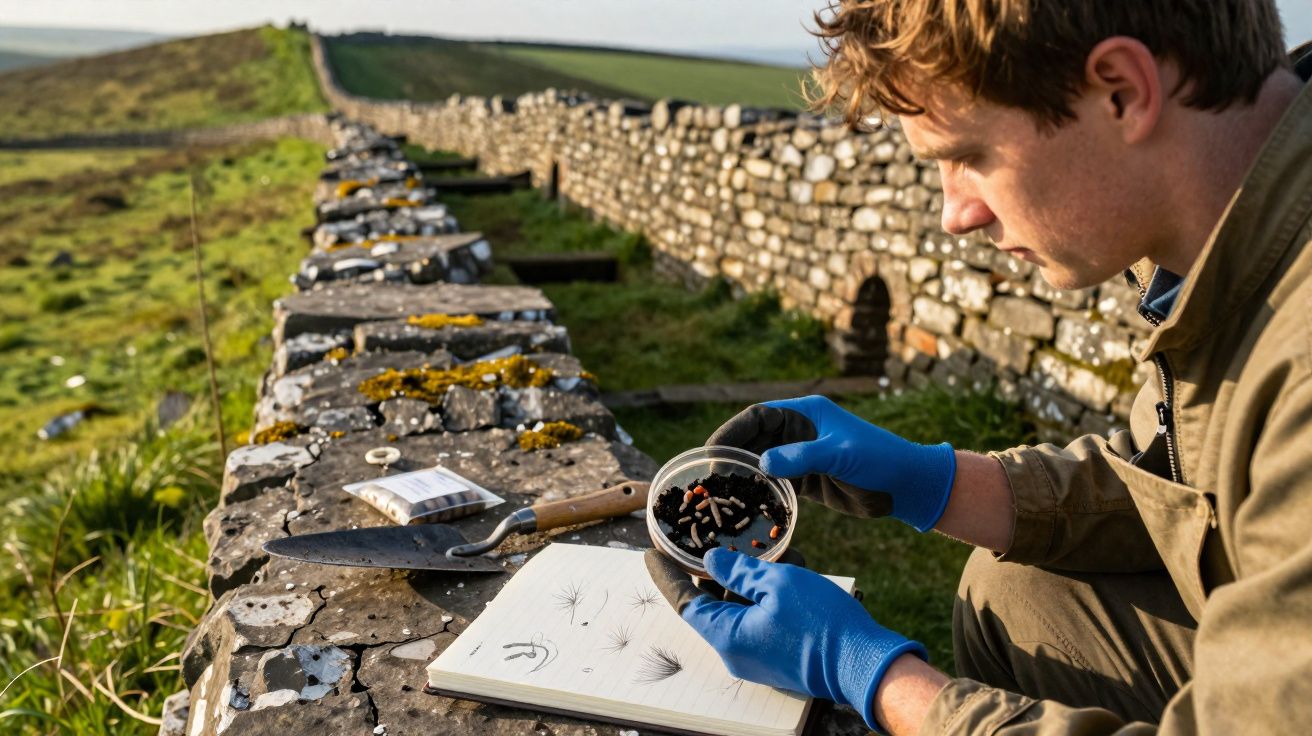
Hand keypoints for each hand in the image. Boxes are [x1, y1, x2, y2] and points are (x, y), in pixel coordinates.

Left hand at [645, 547, 926, 730]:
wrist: (865, 662)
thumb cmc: (821, 622)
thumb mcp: (776, 583)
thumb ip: (738, 571)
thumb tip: (711, 561)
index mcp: (727, 636)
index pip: (683, 602)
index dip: (667, 576)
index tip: (651, 554)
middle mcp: (736, 651)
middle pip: (714, 603)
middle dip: (723, 569)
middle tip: (725, 538)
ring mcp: (758, 656)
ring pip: (742, 607)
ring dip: (754, 578)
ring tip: (779, 552)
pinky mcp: (779, 655)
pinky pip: (762, 619)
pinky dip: (769, 594)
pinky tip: (791, 569)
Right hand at [707, 395, 955, 531]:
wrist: (907, 486)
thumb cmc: (880, 460)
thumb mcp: (840, 454)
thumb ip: (801, 457)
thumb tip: (761, 463)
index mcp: (806, 412)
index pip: (758, 415)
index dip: (733, 430)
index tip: (712, 449)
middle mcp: (799, 430)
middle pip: (754, 438)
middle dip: (731, 454)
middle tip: (709, 476)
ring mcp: (801, 455)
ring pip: (760, 462)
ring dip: (742, 475)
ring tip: (720, 493)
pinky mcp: (805, 479)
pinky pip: (774, 482)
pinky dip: (759, 492)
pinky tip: (744, 505)